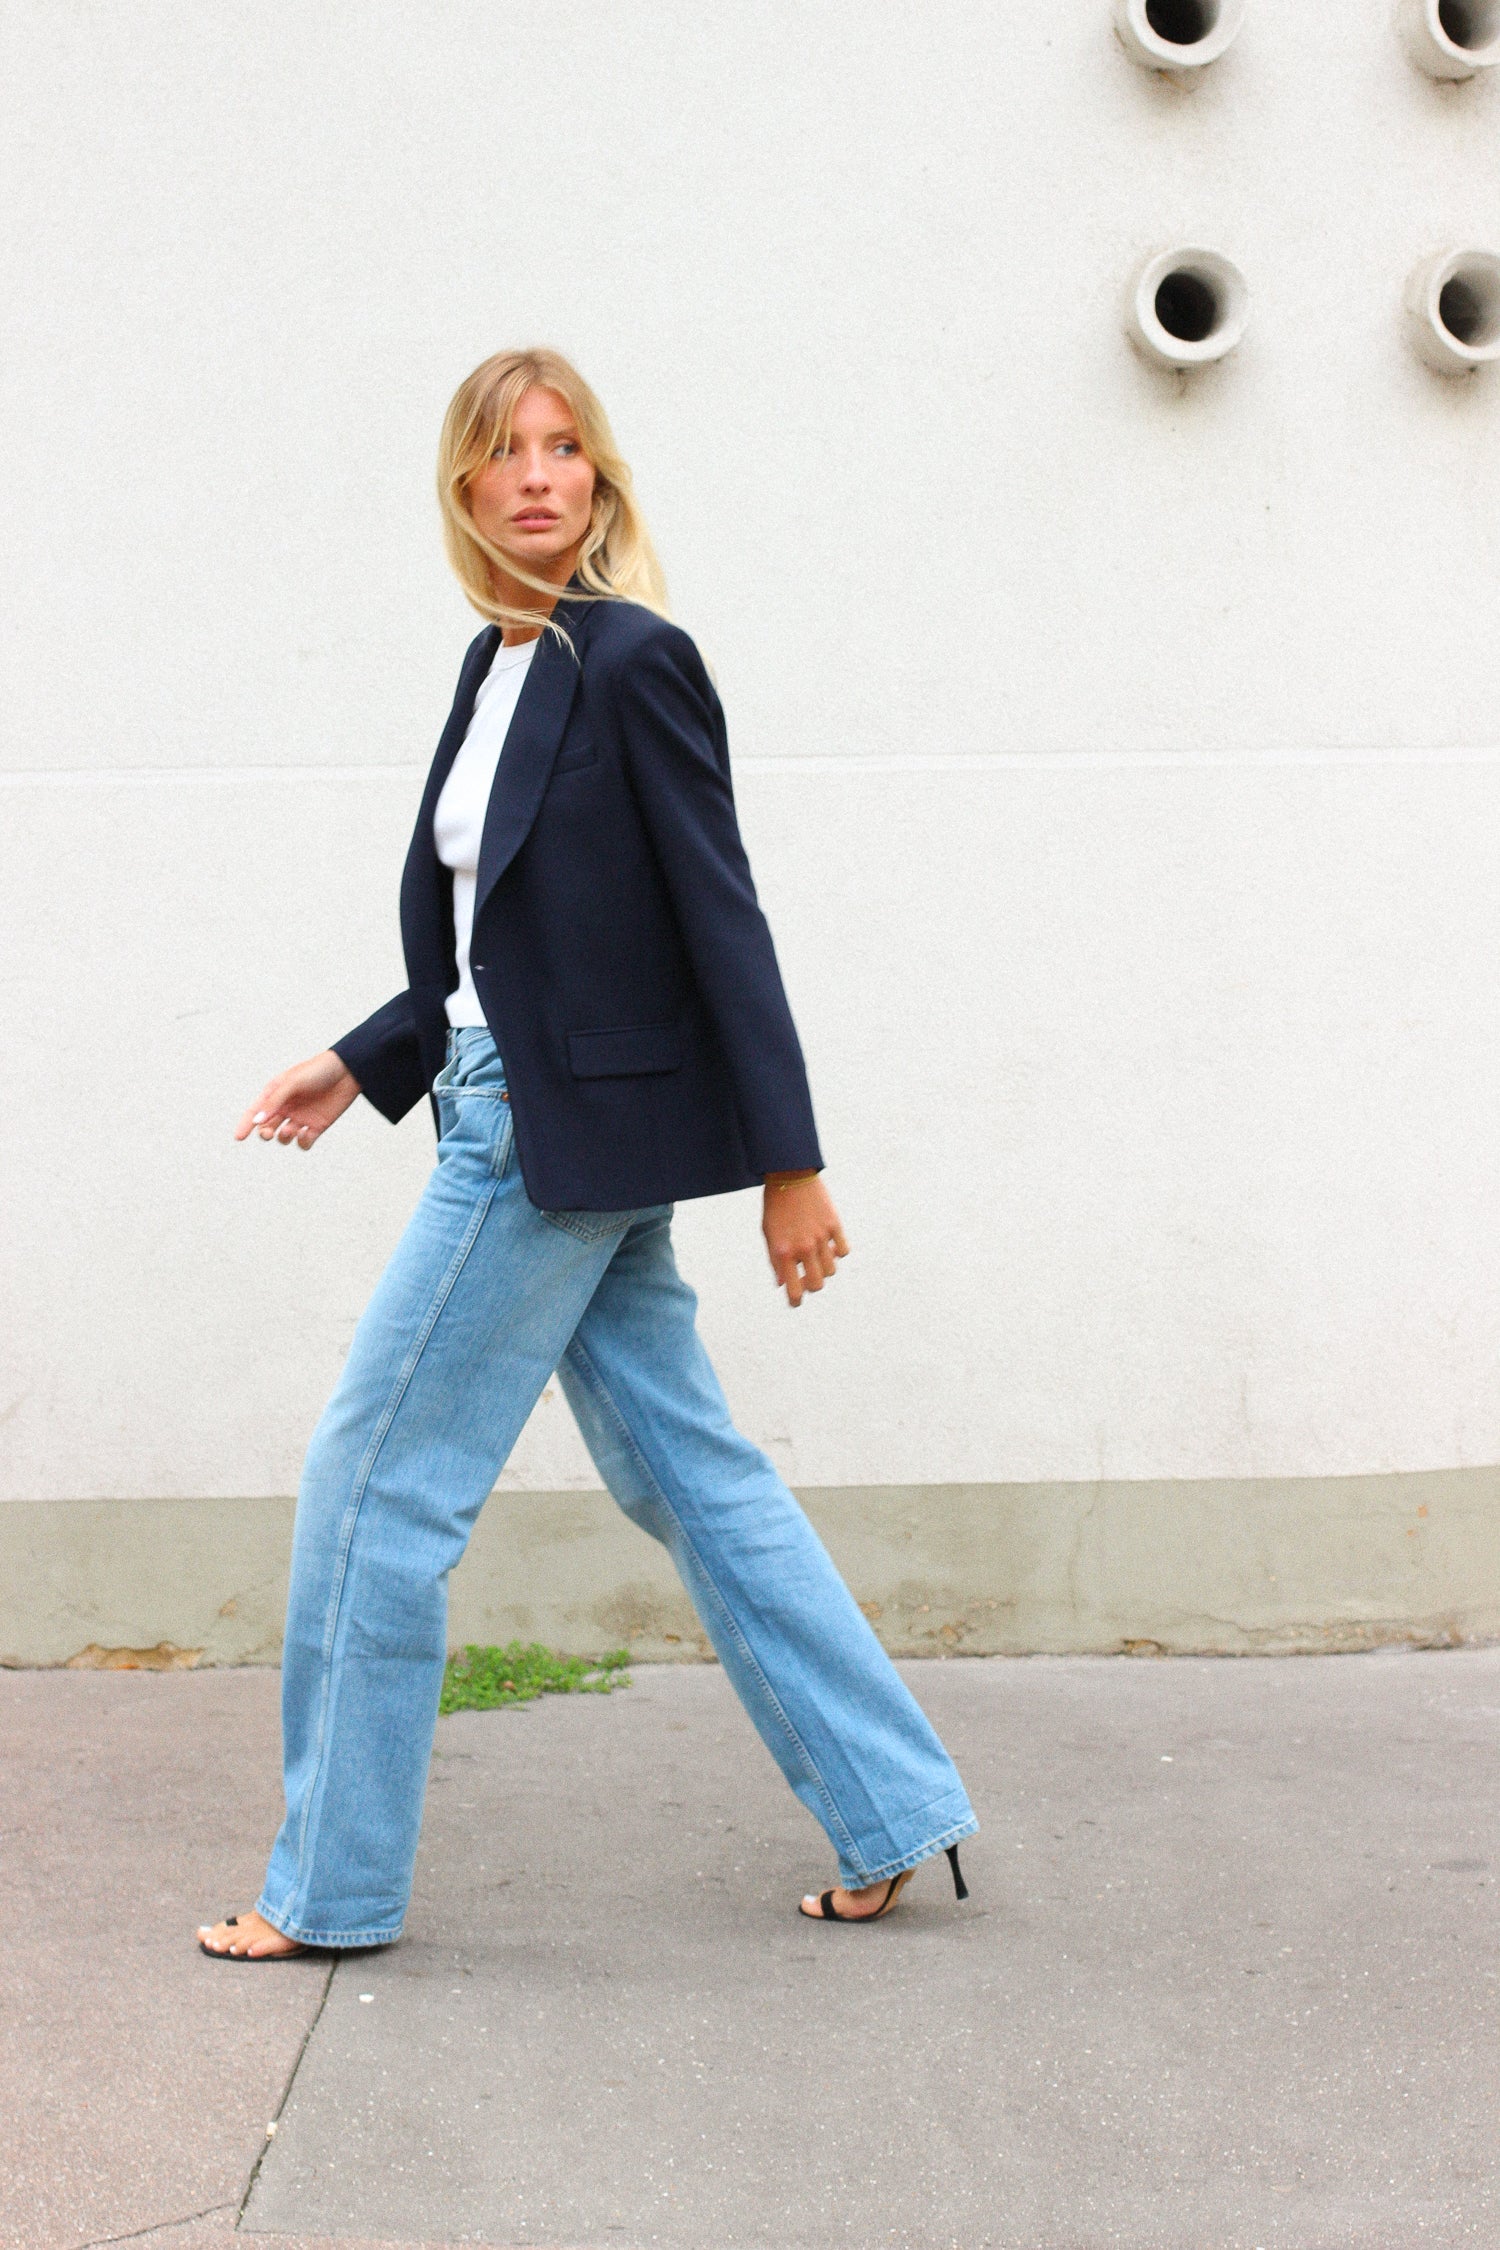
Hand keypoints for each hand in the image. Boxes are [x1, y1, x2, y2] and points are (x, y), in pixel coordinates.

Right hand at [234, 1050, 360, 1150]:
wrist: (348, 1072)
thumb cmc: (318, 1071)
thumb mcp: (293, 1083)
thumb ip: (274, 1102)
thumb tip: (257, 1121)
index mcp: (276, 1093)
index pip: (255, 1111)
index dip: (245, 1125)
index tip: (238, 1137)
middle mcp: (286, 1107)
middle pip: (267, 1127)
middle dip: (264, 1133)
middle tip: (268, 1132)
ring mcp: (301, 1117)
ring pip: (284, 1137)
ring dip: (284, 1137)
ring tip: (291, 1129)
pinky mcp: (317, 1126)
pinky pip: (304, 1142)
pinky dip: (302, 1142)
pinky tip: (305, 1134)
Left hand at [761, 1175, 848, 1307]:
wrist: (789, 1175)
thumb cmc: (775, 1206)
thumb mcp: (768, 1233)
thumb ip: (775, 1261)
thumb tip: (782, 1284)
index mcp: (783, 1252)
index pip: (794, 1291)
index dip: (795, 1302)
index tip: (796, 1300)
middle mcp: (804, 1247)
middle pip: (817, 1285)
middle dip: (812, 1285)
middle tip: (807, 1276)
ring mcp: (821, 1237)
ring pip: (832, 1270)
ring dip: (824, 1268)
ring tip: (817, 1256)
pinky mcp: (834, 1225)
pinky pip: (843, 1251)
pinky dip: (838, 1252)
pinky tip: (829, 1245)